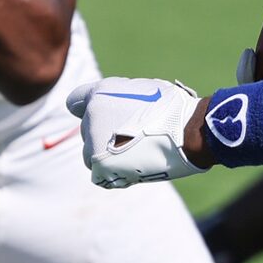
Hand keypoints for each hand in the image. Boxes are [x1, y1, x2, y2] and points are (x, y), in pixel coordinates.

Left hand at [68, 76, 209, 186]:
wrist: (186, 131)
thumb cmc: (172, 109)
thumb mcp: (144, 88)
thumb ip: (119, 96)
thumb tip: (114, 107)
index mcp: (98, 94)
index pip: (75, 102)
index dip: (89, 107)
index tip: (105, 116)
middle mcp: (90, 116)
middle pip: (88, 130)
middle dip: (105, 132)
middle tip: (134, 135)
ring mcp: (93, 142)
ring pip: (90, 154)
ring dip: (107, 154)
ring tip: (135, 152)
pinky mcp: (100, 165)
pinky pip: (98, 174)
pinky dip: (112, 173)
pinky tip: (131, 167)